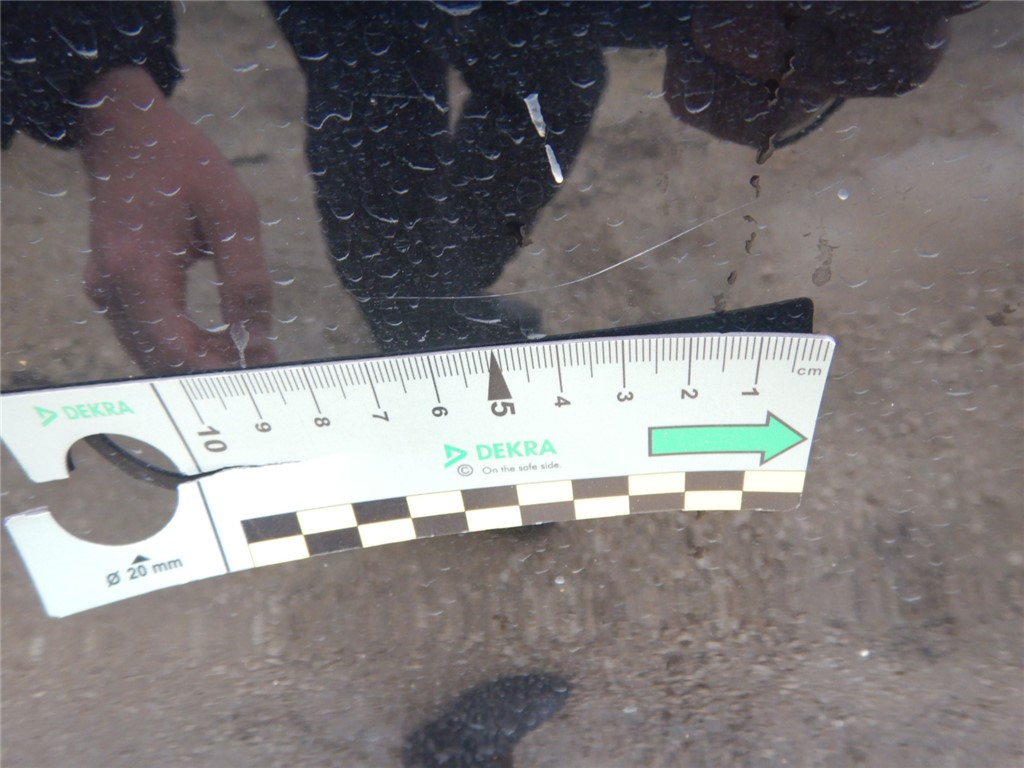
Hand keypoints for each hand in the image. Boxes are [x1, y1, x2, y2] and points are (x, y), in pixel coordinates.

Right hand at [79, 67, 274, 373]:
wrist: (127, 131)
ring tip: (247, 344)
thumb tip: (258, 342)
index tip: (262, 367)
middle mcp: (110, 290)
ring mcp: (104, 291)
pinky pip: (147, 336)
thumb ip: (246, 282)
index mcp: (137, 272)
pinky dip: (184, 344)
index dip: (221, 371)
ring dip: (200, 360)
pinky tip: (221, 333)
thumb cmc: (183, 164)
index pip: (176, 353)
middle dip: (213, 370)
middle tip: (262, 358)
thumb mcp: (232, 214)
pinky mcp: (110, 289)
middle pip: (161, 363)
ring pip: (152, 355)